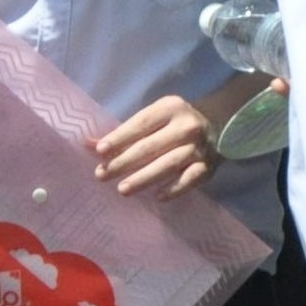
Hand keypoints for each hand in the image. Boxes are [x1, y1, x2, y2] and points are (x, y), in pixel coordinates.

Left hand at [93, 95, 220, 199]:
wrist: (219, 125)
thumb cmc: (174, 123)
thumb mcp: (153, 119)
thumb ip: (122, 133)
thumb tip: (86, 144)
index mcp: (170, 107)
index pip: (141, 124)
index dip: (120, 138)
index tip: (100, 152)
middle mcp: (187, 126)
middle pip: (151, 146)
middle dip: (124, 162)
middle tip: (102, 175)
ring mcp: (200, 147)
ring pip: (169, 164)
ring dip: (144, 178)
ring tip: (122, 190)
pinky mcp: (209, 167)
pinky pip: (190, 179)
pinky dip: (174, 188)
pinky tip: (158, 197)